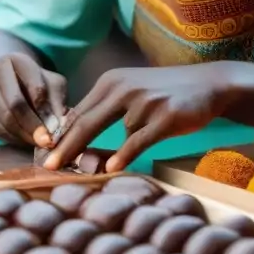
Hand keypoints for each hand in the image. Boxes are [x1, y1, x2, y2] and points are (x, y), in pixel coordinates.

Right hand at [0, 53, 67, 147]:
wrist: (12, 82)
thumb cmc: (38, 83)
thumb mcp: (53, 86)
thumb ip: (57, 103)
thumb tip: (56, 126)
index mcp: (18, 60)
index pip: (35, 87)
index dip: (46, 112)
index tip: (54, 131)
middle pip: (15, 104)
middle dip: (32, 126)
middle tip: (44, 142)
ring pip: (3, 119)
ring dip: (22, 135)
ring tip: (36, 142)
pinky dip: (11, 138)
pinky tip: (23, 140)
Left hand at [44, 63, 236, 172]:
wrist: (208, 85)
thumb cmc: (165, 94)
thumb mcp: (131, 93)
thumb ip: (105, 110)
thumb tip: (73, 139)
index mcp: (111, 81)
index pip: (78, 112)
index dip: (61, 135)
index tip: (45, 154)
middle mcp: (124, 88)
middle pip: (86, 123)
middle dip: (65, 147)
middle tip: (47, 167)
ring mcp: (145, 102)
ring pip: (116, 134)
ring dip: (107, 156)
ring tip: (93, 172)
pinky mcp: (164, 117)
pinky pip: (138, 140)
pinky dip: (124, 155)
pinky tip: (113, 168)